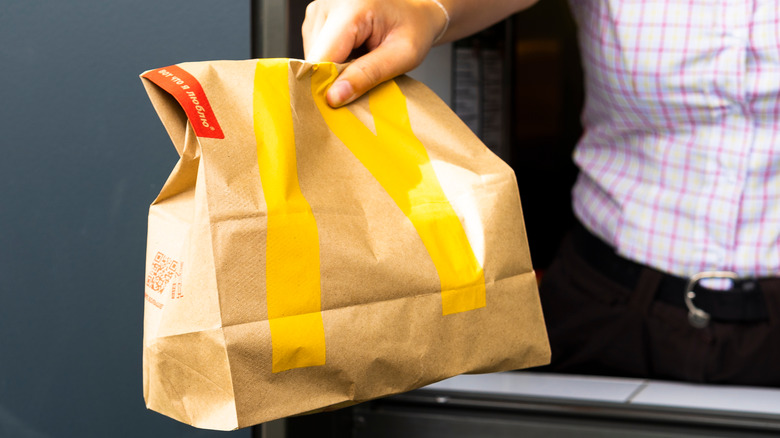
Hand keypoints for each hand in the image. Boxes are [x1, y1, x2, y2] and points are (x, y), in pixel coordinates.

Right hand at [302, 0, 447, 106]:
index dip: (326, 86)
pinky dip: (333, 61)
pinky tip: (353, 55)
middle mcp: (328, 3)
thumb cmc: (414, 28)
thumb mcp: (403, 55)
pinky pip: (316, 51)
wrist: (415, 11)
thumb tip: (334, 97)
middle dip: (333, 79)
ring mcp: (319, 9)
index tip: (339, 107)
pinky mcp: (316, 18)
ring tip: (361, 62)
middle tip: (362, 82)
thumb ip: (369, 75)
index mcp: (351, 7)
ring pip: (313, 57)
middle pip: (314, 59)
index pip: (321, 57)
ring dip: (333, 70)